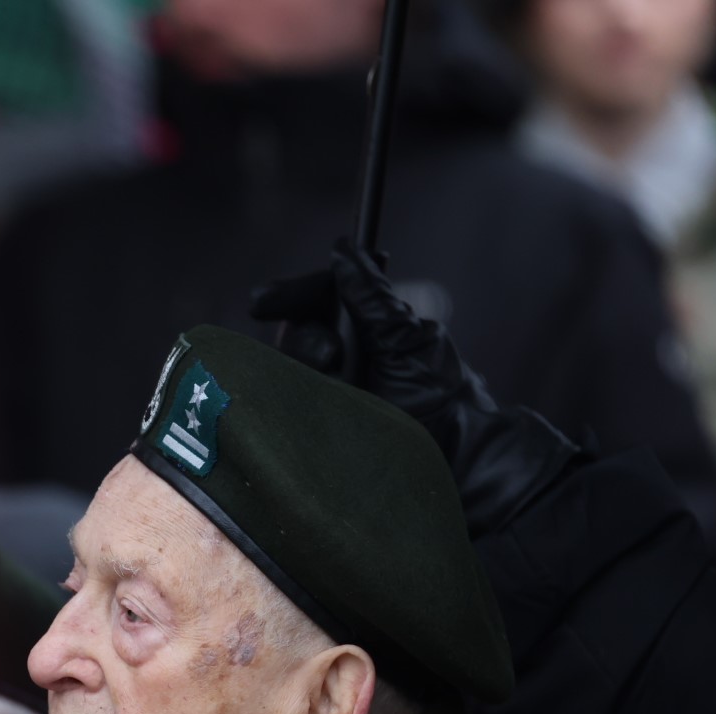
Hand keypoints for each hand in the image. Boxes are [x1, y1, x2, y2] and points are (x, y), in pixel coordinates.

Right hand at [250, 241, 582, 531]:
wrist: (453, 459)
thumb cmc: (439, 397)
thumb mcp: (408, 339)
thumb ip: (372, 297)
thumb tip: (346, 251)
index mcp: (362, 328)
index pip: (316, 299)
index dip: (290, 294)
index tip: (262, 300)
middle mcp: (337, 357)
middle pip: (295, 331)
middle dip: (305, 336)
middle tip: (331, 354)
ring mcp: (321, 392)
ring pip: (283, 367)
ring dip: (303, 369)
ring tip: (336, 381)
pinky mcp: (310, 427)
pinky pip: (278, 406)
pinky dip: (286, 401)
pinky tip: (305, 407)